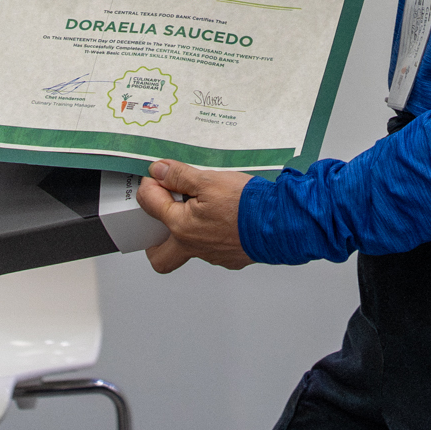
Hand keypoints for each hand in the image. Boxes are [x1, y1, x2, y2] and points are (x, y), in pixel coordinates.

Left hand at [135, 159, 254, 273]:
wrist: (281, 224)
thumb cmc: (247, 205)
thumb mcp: (210, 181)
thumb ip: (180, 176)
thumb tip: (158, 172)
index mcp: (181, 227)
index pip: (149, 204)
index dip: (151, 184)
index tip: (160, 175)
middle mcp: (193, 246)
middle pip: (160, 256)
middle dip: (155, 238)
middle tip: (164, 216)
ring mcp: (213, 255)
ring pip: (190, 250)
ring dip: (190, 232)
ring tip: (203, 209)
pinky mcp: (231, 257)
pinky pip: (214, 249)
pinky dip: (214, 234)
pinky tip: (227, 218)